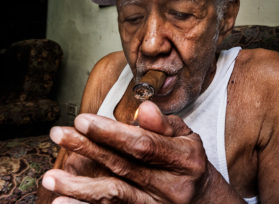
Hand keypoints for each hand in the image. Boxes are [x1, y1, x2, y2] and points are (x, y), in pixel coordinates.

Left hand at [42, 101, 209, 202]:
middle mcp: (171, 187)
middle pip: (122, 166)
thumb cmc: (191, 162)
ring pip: (113, 196)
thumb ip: (164, 124)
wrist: (205, 202)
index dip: (111, 133)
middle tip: (59, 134)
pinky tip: (64, 201)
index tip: (83, 120)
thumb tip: (144, 108)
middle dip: (88, 149)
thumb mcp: (187, 137)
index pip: (142, 144)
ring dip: (79, 186)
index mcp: (184, 159)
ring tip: (51, 175)